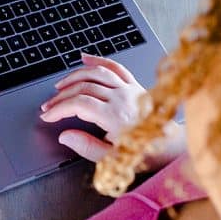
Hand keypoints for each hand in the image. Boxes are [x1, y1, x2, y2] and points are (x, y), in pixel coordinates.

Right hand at [40, 53, 185, 168]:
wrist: (173, 147)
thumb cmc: (146, 154)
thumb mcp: (113, 160)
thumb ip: (87, 147)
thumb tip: (65, 135)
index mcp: (116, 116)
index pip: (79, 104)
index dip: (59, 108)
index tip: (48, 116)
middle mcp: (123, 98)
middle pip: (84, 87)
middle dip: (62, 96)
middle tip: (49, 106)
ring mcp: (130, 89)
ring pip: (96, 74)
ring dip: (74, 77)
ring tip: (60, 86)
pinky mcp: (136, 85)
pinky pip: (115, 67)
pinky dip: (98, 61)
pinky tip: (85, 59)